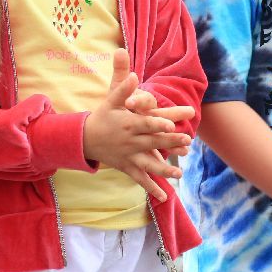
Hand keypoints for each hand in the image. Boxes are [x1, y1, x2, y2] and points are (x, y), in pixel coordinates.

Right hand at [83, 49, 192, 201]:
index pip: (145, 124)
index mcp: (128, 124)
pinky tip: (164, 197)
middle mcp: (129, 141)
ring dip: (164, 170)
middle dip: (170, 143)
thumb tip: (134, 74)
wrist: (84, 138)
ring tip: (178, 173)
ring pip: (148, 164)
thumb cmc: (102, 116)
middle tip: (187, 142)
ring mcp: (128, 157)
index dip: (158, 124)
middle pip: (152, 142)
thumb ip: (122, 88)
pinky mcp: (127, 167)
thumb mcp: (110, 100)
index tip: (171, 125)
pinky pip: (140, 179)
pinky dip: (151, 188)